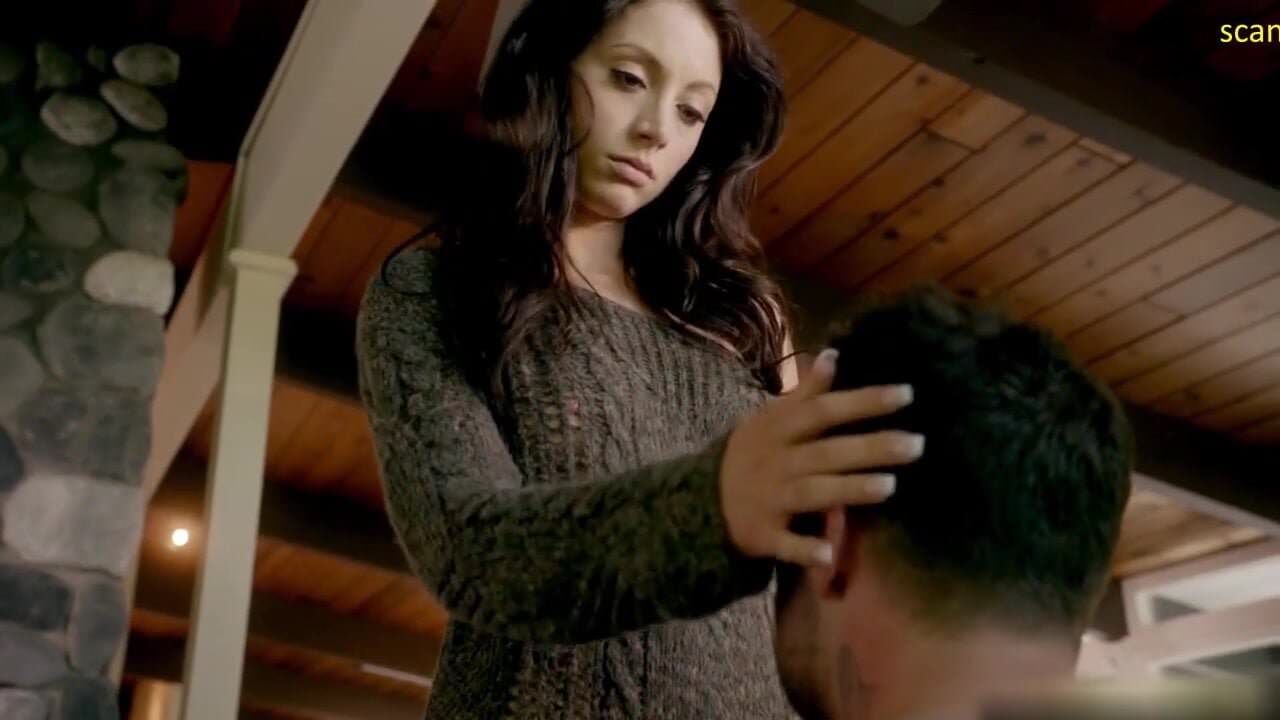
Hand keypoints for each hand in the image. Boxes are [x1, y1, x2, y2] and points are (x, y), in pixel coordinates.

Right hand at [720, 349, 923, 566]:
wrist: (706, 499)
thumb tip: (833, 354)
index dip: (863, 401)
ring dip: (847, 489)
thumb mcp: (771, 418)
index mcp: (778, 429)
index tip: (906, 394)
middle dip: (870, 448)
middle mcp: (776, 461)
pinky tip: (829, 554)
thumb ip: (804, 393)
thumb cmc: (755, 453)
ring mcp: (769, 499)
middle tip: (917, 444)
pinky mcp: (763, 535)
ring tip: (889, 486)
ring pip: (812, 493)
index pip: (824, 410)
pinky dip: (804, 550)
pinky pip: (785, 544)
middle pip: (826, 452)